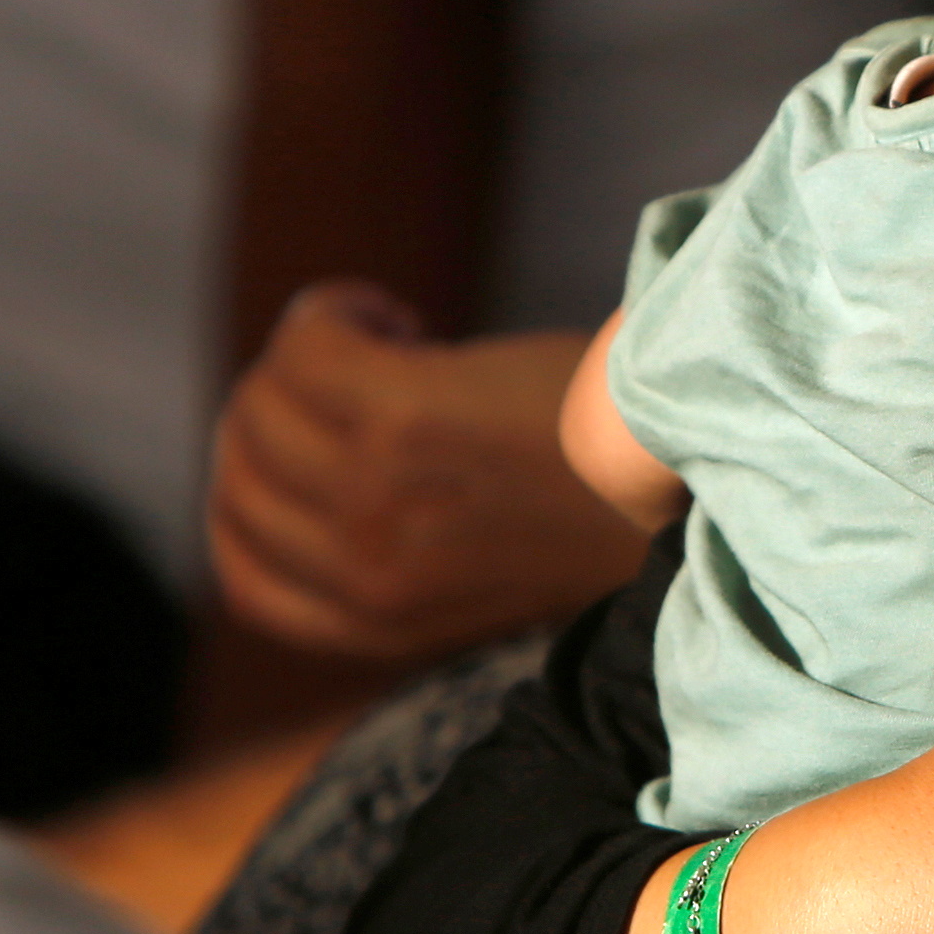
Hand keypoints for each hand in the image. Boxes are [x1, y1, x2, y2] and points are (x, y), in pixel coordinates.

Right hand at [209, 285, 648, 658]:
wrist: (693, 483)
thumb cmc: (600, 502)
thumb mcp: (474, 561)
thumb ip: (390, 546)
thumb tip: (295, 460)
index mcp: (377, 621)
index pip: (243, 579)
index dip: (258, 496)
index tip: (323, 443)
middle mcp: (363, 572)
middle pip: (240, 468)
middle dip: (281, 406)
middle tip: (366, 373)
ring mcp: (377, 498)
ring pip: (261, 401)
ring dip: (310, 352)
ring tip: (394, 342)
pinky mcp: (404, 419)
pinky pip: (304, 343)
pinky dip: (333, 312)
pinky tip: (399, 319)